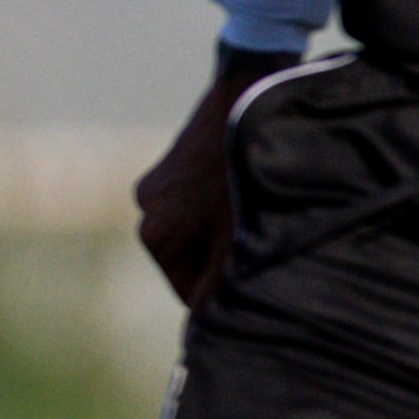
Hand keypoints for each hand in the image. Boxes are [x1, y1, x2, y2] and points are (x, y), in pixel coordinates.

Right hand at [133, 53, 277, 303]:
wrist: (248, 87)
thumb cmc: (250, 167)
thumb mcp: (245, 233)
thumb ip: (226, 283)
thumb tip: (206, 331)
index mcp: (156, 234)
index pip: (191, 293)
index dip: (228, 297)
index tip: (264, 289)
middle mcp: (147, 210)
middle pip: (194, 259)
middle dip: (228, 258)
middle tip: (271, 246)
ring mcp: (158, 183)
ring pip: (200, 229)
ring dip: (229, 229)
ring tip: (265, 214)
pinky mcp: (174, 161)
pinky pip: (200, 201)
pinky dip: (224, 204)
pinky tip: (251, 188)